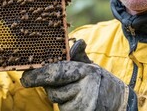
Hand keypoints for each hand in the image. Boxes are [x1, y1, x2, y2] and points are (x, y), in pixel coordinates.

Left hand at [20, 39, 134, 110]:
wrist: (120, 101)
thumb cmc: (101, 81)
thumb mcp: (90, 65)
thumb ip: (75, 56)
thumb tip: (68, 43)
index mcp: (85, 70)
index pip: (56, 73)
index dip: (38, 76)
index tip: (25, 78)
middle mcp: (85, 88)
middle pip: (53, 90)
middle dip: (50, 86)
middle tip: (54, 83)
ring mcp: (85, 104)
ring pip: (58, 101)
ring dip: (61, 96)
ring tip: (75, 92)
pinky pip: (64, 110)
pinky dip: (67, 106)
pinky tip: (78, 101)